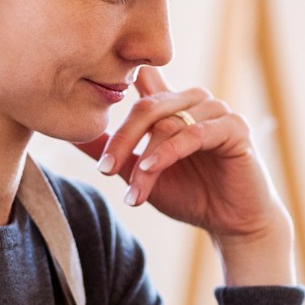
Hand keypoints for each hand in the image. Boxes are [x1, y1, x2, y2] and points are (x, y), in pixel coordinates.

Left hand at [74, 68, 292, 272]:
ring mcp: (216, 111)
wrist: (232, 224)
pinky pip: (195, 133)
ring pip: (169, 123)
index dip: (115, 85)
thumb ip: (111, 152)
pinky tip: (151, 169)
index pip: (141, 81)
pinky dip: (169, 152)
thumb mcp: (140, 173)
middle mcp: (193, 101)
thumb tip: (70, 135)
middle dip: (122, 140)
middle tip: (104, 170)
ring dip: (145, 159)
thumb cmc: (190, 195)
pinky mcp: (235, 128)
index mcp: (172, 106)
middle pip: (147, 106)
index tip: (84, 103)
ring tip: (131, 191)